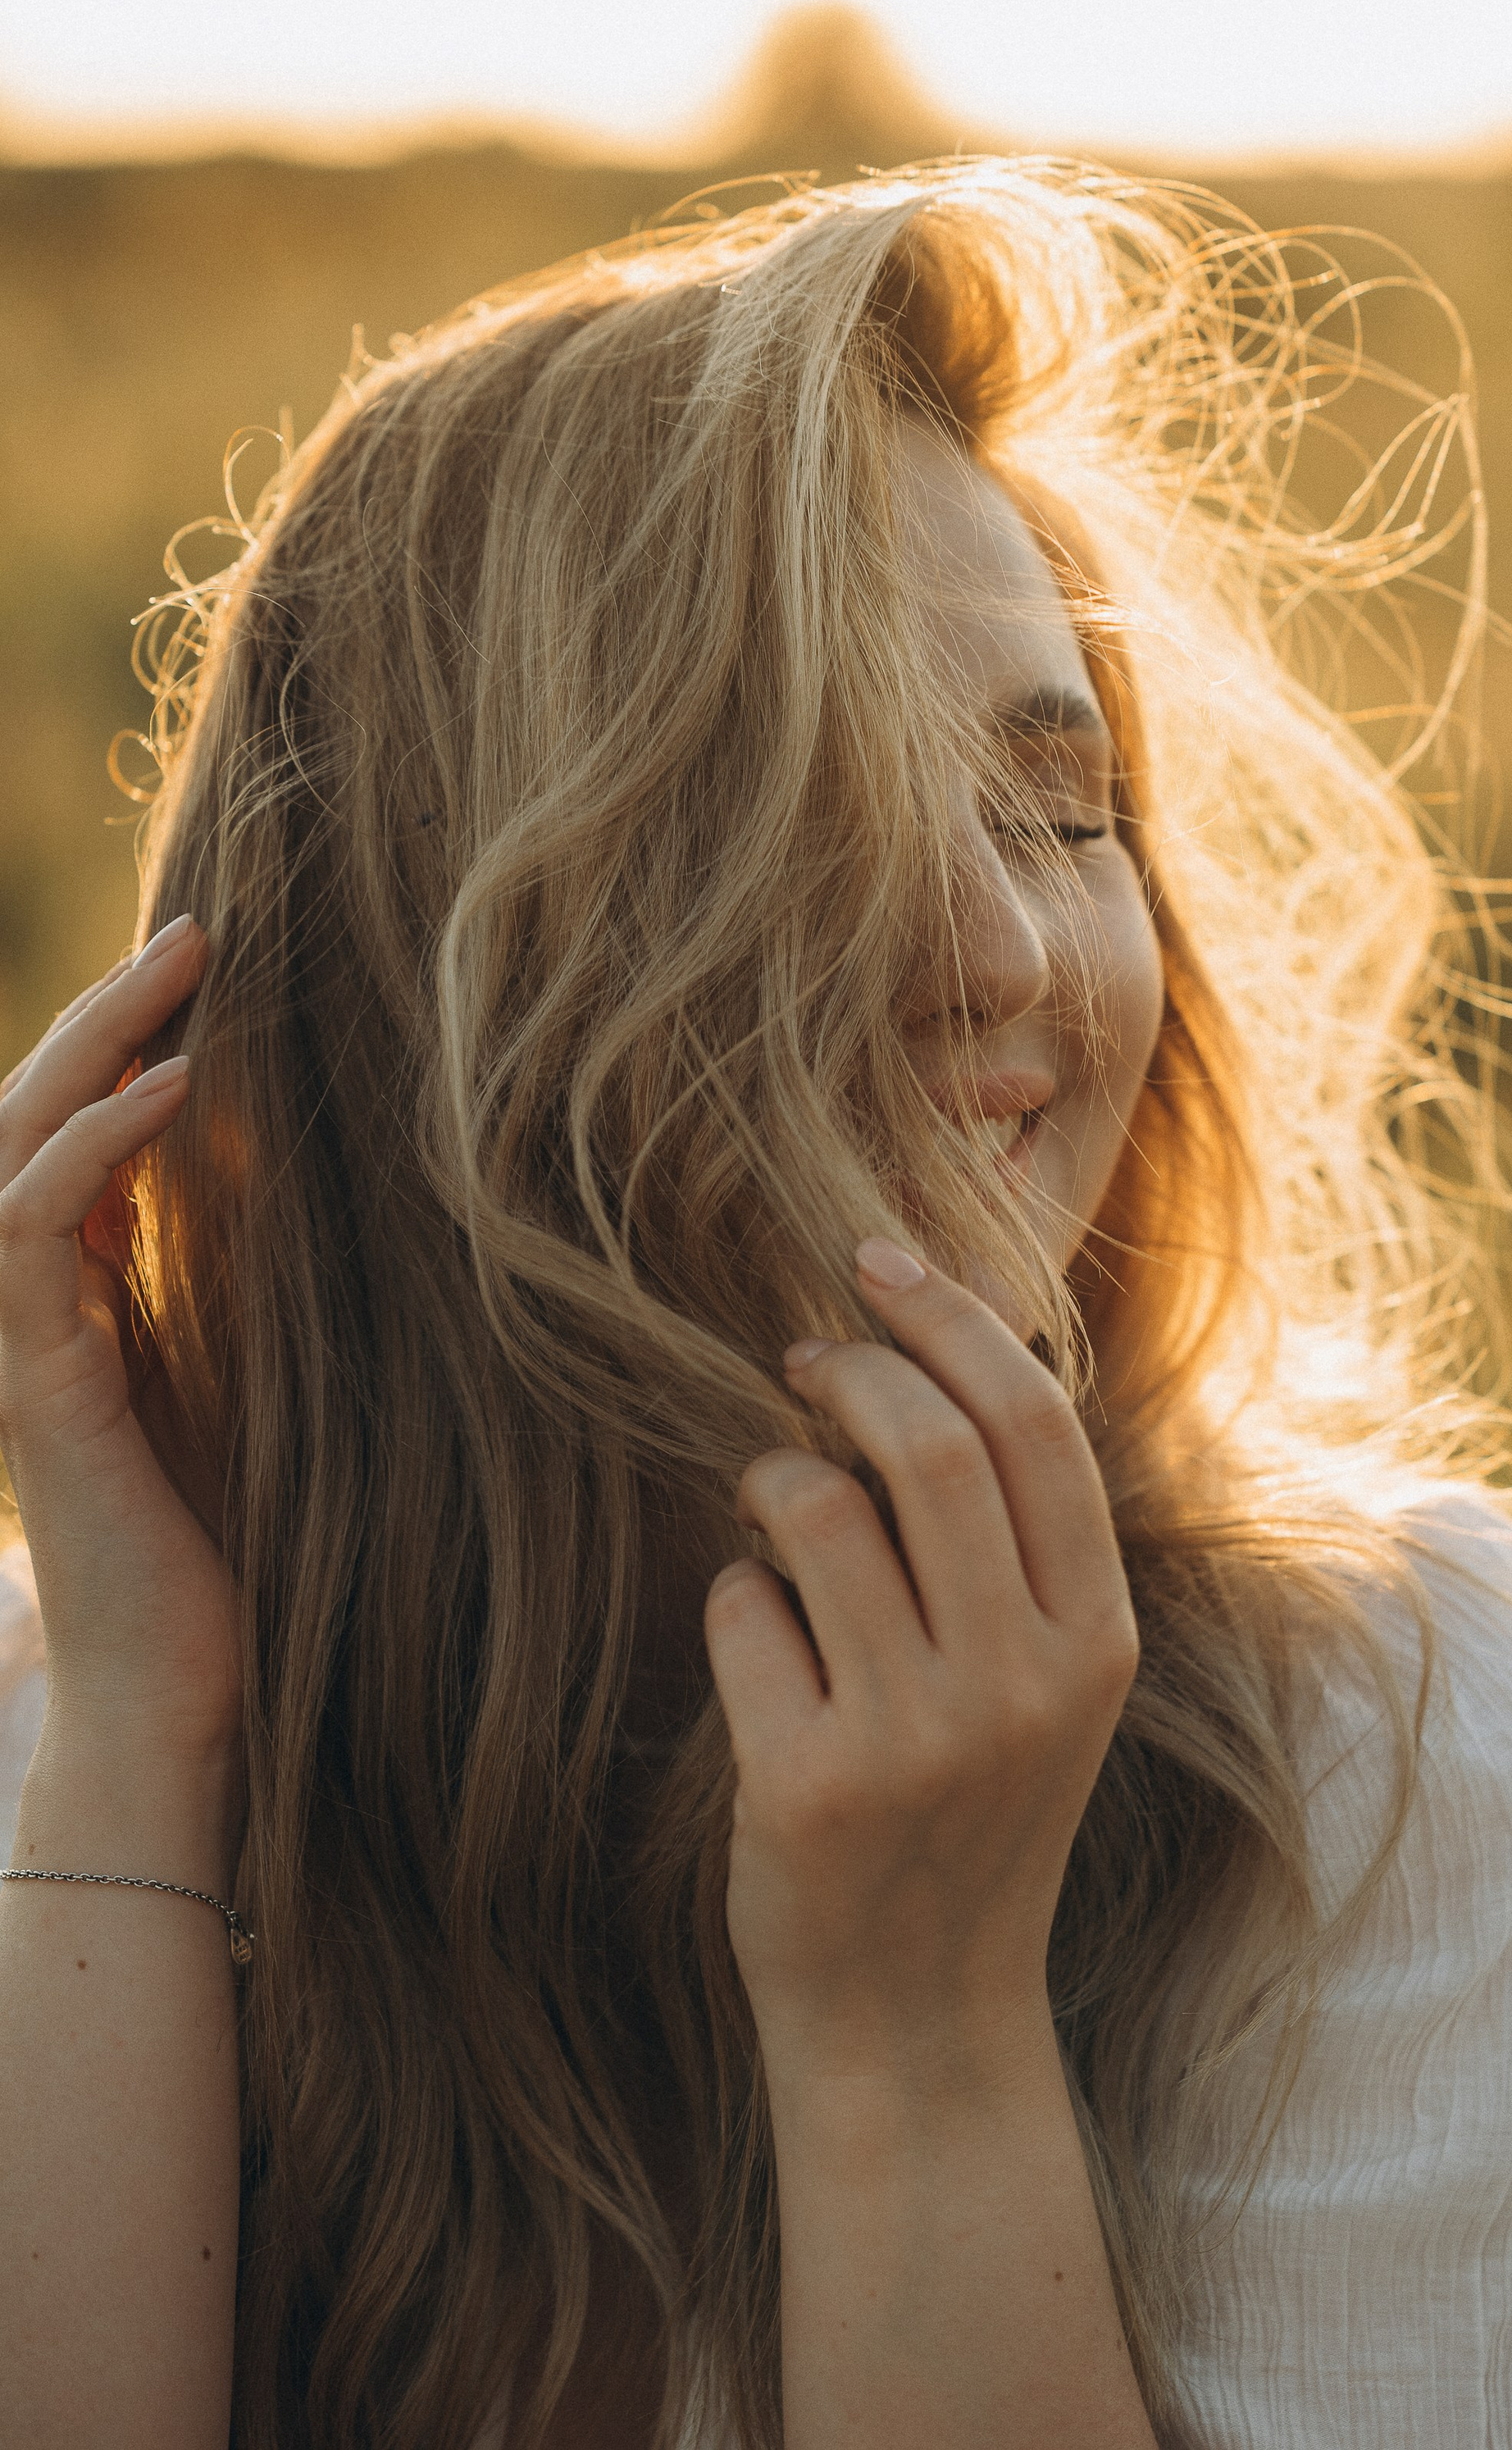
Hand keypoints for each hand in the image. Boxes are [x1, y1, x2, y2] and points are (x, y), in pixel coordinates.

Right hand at [0, 918, 238, 1769]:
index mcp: (83, 1296)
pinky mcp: (30, 1381)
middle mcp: (34, 1305)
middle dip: (106, 1013)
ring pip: (9, 1148)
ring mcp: (18, 1340)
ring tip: (176, 969)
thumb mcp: (268, 1376)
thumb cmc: (245, 1545)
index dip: (127, 1042)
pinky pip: (29, 1231)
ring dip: (89, 1046)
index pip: (76, 1134)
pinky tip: (166, 1096)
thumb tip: (367, 1187)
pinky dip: (92, 1150)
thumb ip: (268, 1286)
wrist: (189, 1691)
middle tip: (195, 928)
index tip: (213, 968)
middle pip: (31, 1115)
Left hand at [703, 1238, 1139, 2089]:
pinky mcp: (808, 1786)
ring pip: (819, 1510)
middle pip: (929, 1443)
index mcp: (1095, 1639)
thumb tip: (928, 1344)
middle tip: (805, 1358)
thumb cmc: (970, 1812)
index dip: (951, 1318)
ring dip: (776, 1476)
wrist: (919, 2018)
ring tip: (773, 1508)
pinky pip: (742, 1609)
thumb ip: (1014, 1542)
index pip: (1035, 1425)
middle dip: (852, 1368)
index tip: (880, 1258)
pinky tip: (759, 1647)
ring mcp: (917, 1738)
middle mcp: (1022, 1682)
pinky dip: (735, 1594)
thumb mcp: (1043, 1681)